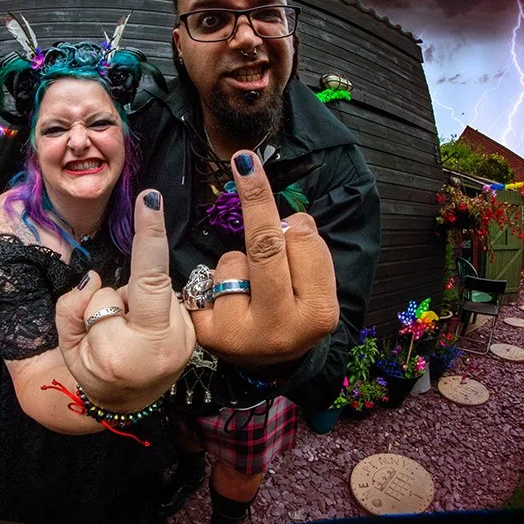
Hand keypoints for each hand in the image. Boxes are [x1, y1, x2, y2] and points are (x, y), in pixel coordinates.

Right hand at [55, 189, 195, 411]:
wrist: (125, 404)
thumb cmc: (92, 371)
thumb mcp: (67, 346)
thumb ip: (72, 307)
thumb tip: (94, 279)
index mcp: (128, 352)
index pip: (143, 280)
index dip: (149, 235)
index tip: (151, 199)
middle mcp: (165, 346)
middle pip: (144, 280)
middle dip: (123, 292)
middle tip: (109, 322)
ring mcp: (186, 341)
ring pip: (153, 290)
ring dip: (136, 301)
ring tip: (127, 333)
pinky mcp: (194, 334)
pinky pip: (166, 299)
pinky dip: (150, 307)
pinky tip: (142, 331)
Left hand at [191, 150, 338, 367]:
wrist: (271, 363)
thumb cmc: (296, 311)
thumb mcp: (316, 286)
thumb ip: (307, 251)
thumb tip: (288, 219)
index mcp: (318, 315)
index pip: (303, 244)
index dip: (292, 217)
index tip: (262, 174)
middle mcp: (280, 328)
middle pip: (265, 247)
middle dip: (255, 199)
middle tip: (243, 160)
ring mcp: (239, 335)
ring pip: (232, 261)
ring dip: (237, 259)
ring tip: (248, 286)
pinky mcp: (206, 335)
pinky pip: (205, 279)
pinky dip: (213, 278)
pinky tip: (223, 295)